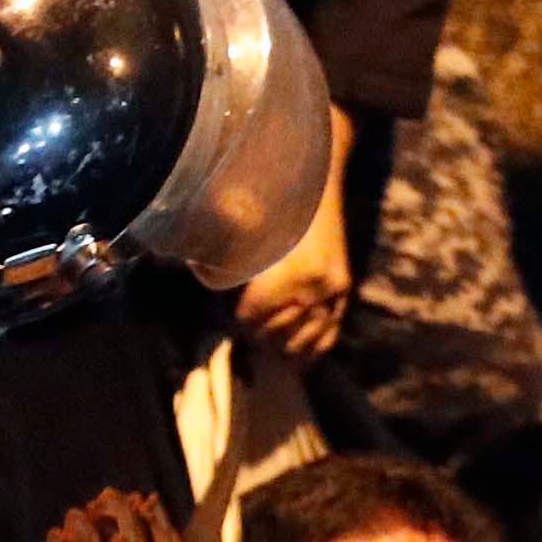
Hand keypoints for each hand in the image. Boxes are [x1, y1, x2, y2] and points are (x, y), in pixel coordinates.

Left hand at [231, 147, 353, 363]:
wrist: (321, 179)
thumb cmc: (280, 196)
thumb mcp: (247, 216)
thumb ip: (223, 245)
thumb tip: (197, 267)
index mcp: (294, 271)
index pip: (255, 317)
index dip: (240, 320)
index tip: (231, 316)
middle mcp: (318, 286)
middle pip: (278, 333)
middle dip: (259, 335)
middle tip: (245, 330)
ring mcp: (335, 290)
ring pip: (305, 340)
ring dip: (282, 346)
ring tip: (265, 343)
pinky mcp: (344, 290)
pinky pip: (329, 334)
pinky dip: (312, 350)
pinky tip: (296, 361)